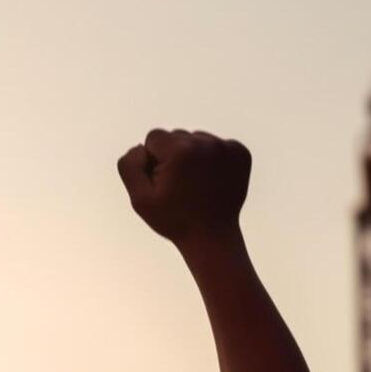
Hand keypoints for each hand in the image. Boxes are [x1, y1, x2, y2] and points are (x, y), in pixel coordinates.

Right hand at [118, 129, 250, 246]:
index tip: (162, 182)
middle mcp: (205, 143)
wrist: (212, 235)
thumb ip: (130, 167)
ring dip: (191, 156)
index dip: (152, 160)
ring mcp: (226, 146)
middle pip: (176, 136)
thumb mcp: (139, 199)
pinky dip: (210, 159)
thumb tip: (140, 148)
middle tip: (179, 185)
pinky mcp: (240, 152)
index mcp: (180, 151)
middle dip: (172, 156)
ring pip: (195, 139)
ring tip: (195, 183)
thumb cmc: (173, 219)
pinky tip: (210, 180)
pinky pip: (215, 144)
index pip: (154, 137)